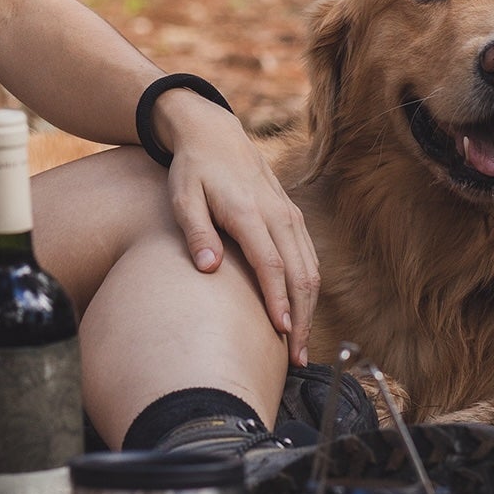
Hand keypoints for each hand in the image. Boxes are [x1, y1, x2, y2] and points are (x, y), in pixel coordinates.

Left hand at [157, 92, 318, 366]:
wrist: (214, 134)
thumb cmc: (192, 170)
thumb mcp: (182, 196)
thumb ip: (196, 232)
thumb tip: (208, 269)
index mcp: (248, 212)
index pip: (271, 264)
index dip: (278, 301)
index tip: (281, 334)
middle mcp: (276, 214)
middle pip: (300, 274)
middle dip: (301, 319)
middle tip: (295, 358)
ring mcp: (288, 214)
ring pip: (310, 269)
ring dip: (309, 309)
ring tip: (299, 346)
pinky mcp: (292, 216)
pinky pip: (309, 257)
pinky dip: (309, 288)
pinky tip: (300, 312)